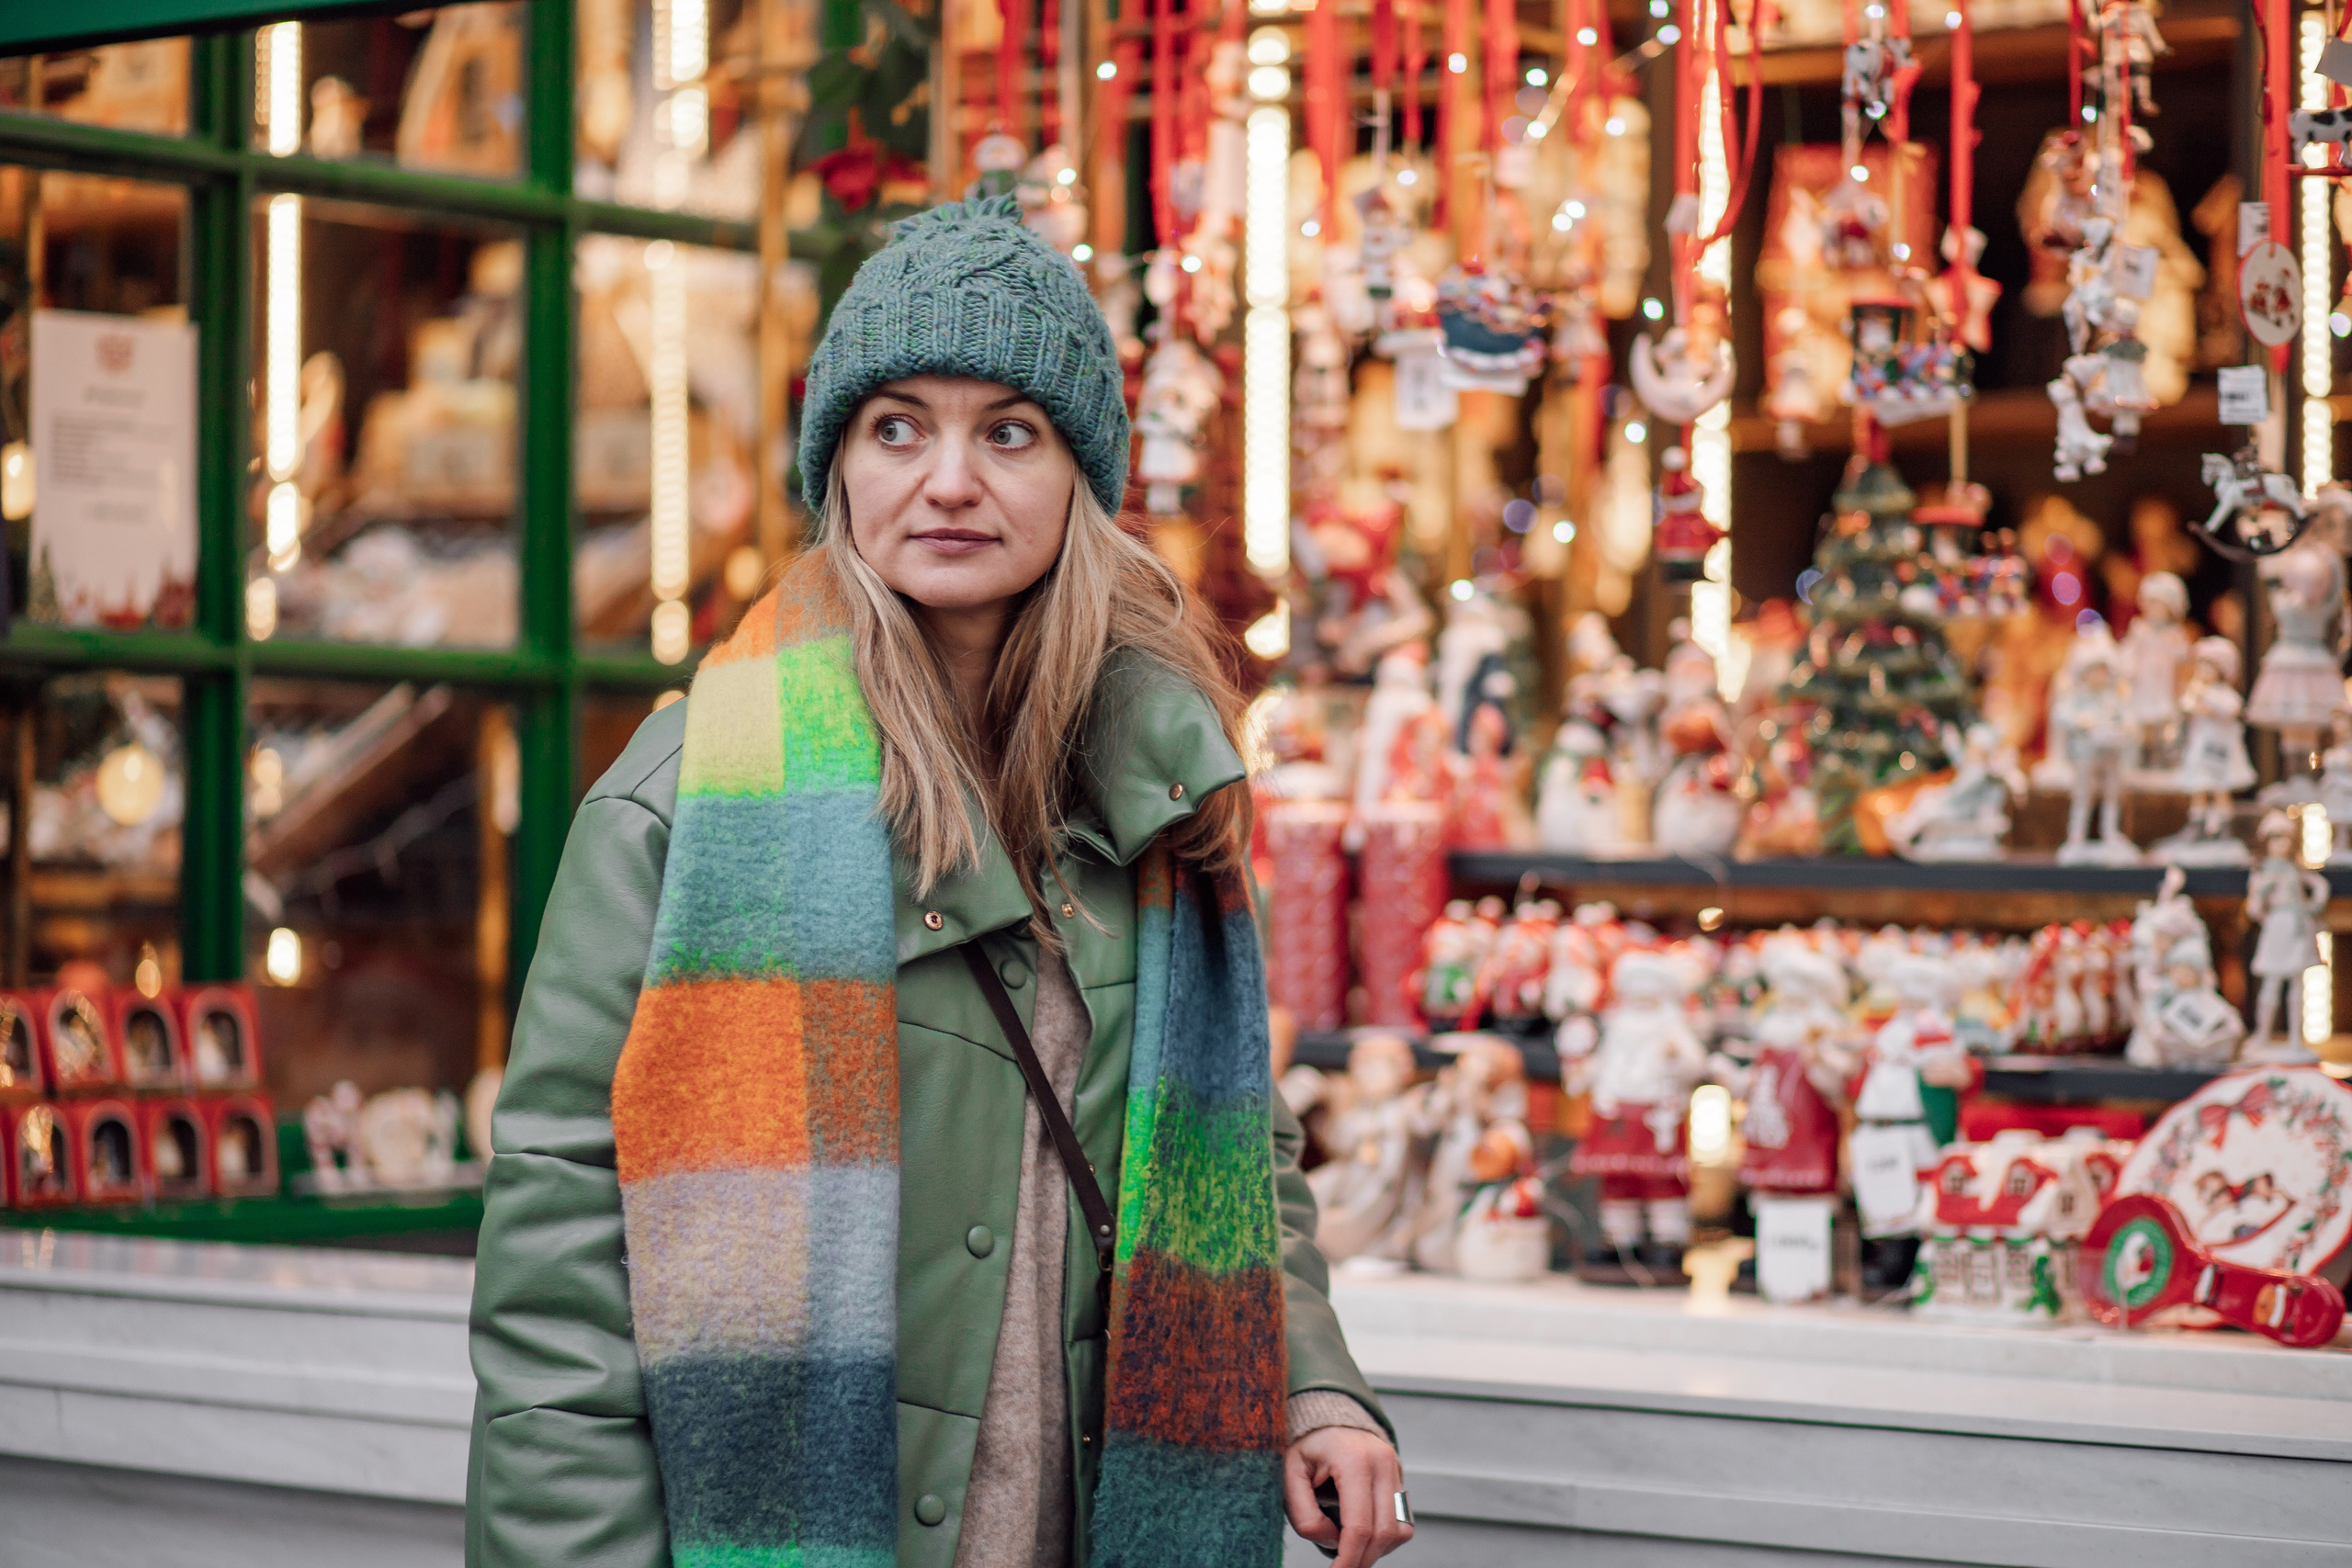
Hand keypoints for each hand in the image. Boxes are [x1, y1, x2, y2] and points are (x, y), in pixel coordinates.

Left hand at [1284, 1425, 1413, 1567]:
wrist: (1329, 1418)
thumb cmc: (1307, 1445)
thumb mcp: (1290, 1473)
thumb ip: (1303, 1512)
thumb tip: (1332, 1540)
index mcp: (1353, 1459)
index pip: (1359, 1525)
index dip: (1348, 1558)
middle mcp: (1382, 1463)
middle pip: (1382, 1533)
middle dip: (1362, 1559)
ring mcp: (1395, 1470)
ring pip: (1398, 1531)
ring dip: (1376, 1550)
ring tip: (1350, 1548)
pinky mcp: (1400, 1479)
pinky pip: (1402, 1522)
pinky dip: (1385, 1538)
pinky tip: (1363, 1534)